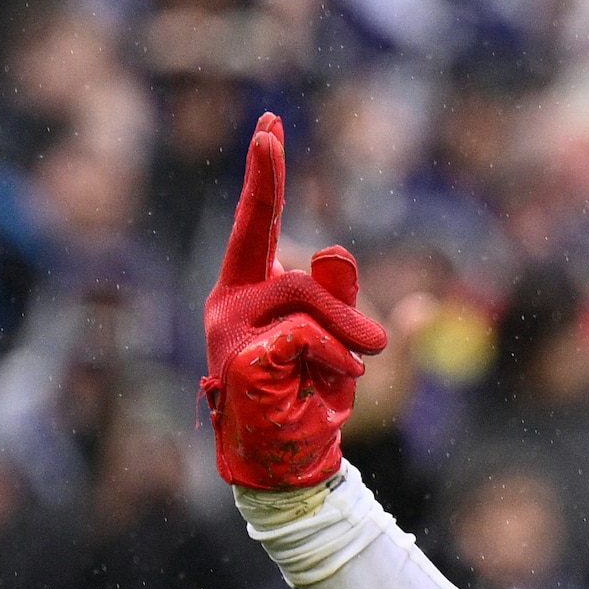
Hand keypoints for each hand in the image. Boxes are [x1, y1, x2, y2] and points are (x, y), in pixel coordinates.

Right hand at [204, 114, 383, 491]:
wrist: (292, 465)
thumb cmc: (310, 402)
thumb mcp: (337, 342)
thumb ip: (337, 297)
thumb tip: (336, 251)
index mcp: (251, 290)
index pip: (259, 223)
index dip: (265, 174)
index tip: (269, 123)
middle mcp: (231, 302)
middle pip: (281, 252)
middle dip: (303, 243)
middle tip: (336, 263)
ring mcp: (230, 331)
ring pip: (306, 297)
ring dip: (348, 333)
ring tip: (358, 365)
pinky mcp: (243, 359)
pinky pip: (307, 334)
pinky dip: (336, 357)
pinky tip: (333, 381)